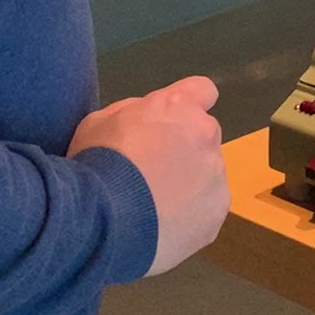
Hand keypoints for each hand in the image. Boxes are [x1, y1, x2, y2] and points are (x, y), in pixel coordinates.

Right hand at [69, 76, 228, 277]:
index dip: (188, 105)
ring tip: (153, 206)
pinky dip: (190, 215)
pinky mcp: (217, 210)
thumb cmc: (96, 164)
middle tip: (153, 172)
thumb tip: (147, 121)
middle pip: (204, 136)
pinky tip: (162, 225)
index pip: (203, 90)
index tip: (171, 123)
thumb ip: (133, 113)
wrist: (102, 221)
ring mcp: (216, 175)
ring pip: (207, 174)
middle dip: (184, 149)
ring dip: (188, 183)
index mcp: (179, 106)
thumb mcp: (100, 121)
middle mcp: (206, 135)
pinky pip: (207, 208)